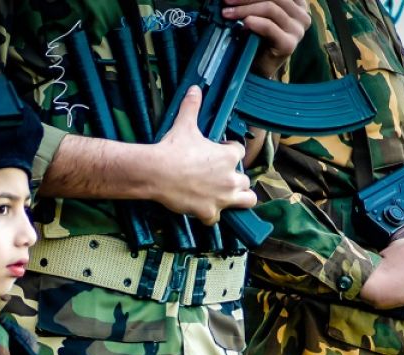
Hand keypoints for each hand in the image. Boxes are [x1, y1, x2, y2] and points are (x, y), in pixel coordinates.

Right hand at [151, 86, 255, 223]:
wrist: (157, 172)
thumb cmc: (173, 148)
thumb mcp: (184, 125)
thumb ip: (192, 107)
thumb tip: (194, 88)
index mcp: (229, 156)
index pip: (240, 152)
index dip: (230, 151)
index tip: (220, 151)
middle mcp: (231, 178)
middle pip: (245, 179)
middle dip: (236, 178)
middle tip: (221, 176)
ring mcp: (222, 197)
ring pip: (246, 200)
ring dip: (239, 199)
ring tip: (229, 197)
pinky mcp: (209, 212)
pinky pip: (217, 218)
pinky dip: (211, 215)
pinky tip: (203, 209)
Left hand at [222, 0, 309, 78]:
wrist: (259, 68)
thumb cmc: (258, 38)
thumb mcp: (260, 13)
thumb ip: (258, 1)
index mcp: (298, 3)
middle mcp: (302, 15)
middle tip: (226, 1)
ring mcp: (297, 30)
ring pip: (270, 9)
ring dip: (245, 9)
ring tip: (227, 13)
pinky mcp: (289, 44)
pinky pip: (269, 27)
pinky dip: (254, 22)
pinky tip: (243, 23)